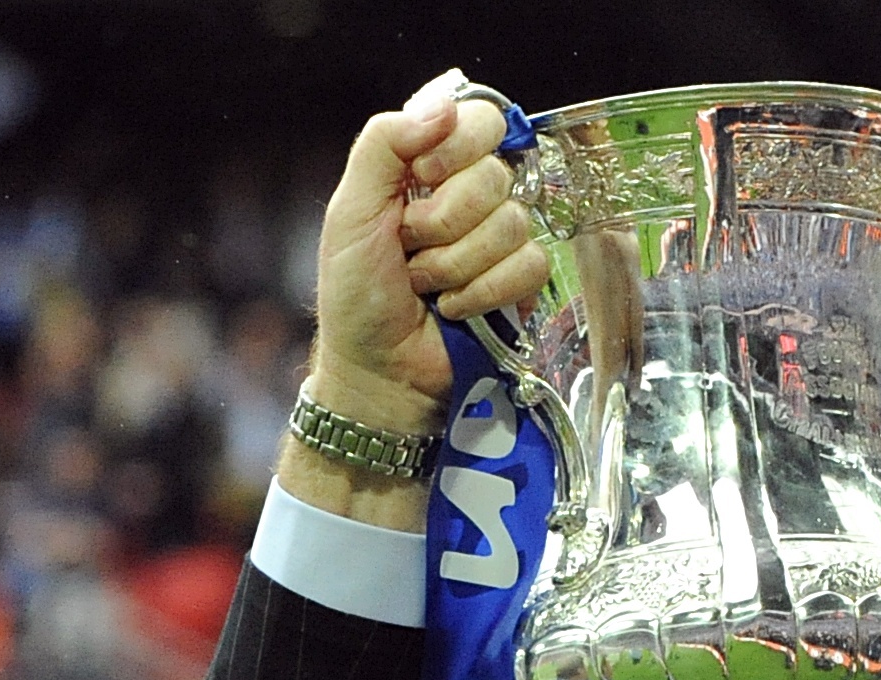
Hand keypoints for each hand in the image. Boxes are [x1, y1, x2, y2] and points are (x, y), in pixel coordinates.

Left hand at [306, 69, 549, 440]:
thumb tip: (444, 108)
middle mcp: (472, 194)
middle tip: (410, 248)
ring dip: (455, 265)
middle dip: (441, 223)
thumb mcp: (351, 210)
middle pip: (494, 175)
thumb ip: (384, 144)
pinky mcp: (520, 281)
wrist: (376, 371)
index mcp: (432, 165)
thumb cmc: (356, 294)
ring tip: (426, 285)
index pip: (479, 120)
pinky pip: (529, 265)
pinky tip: (455, 307)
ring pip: (511, 224)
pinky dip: (482, 292)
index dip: (455, 149)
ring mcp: (500, 237)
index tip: (419, 179)